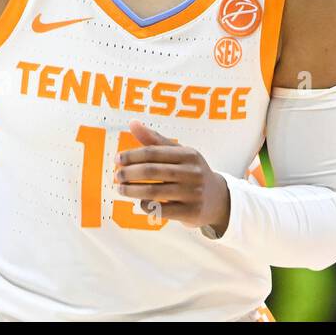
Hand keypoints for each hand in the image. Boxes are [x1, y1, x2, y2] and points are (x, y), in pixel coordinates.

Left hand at [116, 119, 229, 234]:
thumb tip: (132, 122)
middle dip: (129, 173)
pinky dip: (145, 205)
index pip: (153, 152)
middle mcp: (192, 172)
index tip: (118, 160)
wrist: (218, 199)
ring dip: (132, 190)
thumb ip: (155, 140)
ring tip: (121, 189)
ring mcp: (192, 193)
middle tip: (117, 176)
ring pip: (153, 191)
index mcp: (188, 154)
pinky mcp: (190, 212)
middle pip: (151, 171)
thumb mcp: (179, 153)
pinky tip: (140, 202)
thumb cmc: (191, 172)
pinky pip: (161, 209)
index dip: (131, 156)